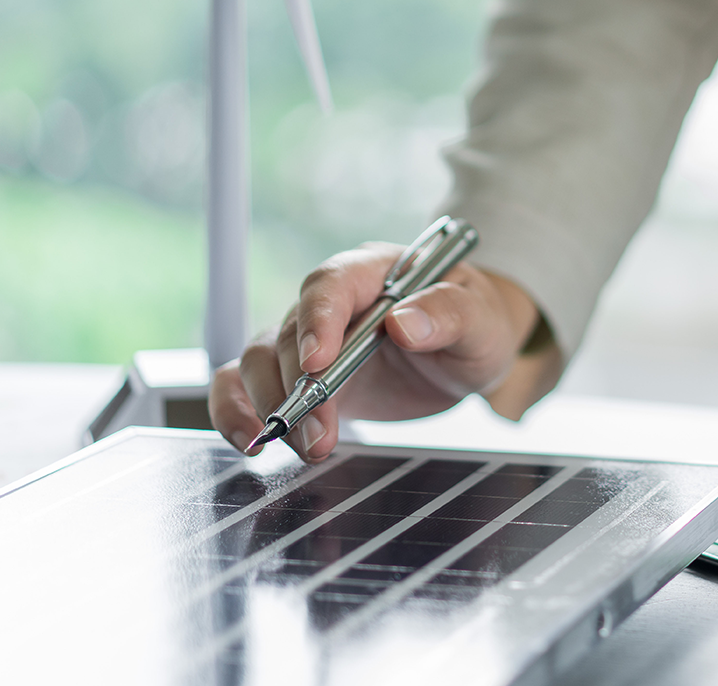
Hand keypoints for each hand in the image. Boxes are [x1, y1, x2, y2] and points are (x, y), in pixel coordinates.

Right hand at [208, 242, 564, 461]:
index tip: (317, 362)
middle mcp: (333, 302)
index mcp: (376, 271)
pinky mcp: (301, 378)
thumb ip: (449, 314)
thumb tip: (406, 322)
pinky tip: (251, 442)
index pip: (331, 282)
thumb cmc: (479, 324)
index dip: (317, 320)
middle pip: (289, 331)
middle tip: (320, 432)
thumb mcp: (481, 320)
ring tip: (308, 446)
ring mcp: (311, 340)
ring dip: (270, 405)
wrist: (470, 352)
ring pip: (258, 360)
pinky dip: (236, 410)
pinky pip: (246, 385)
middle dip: (297, 387)